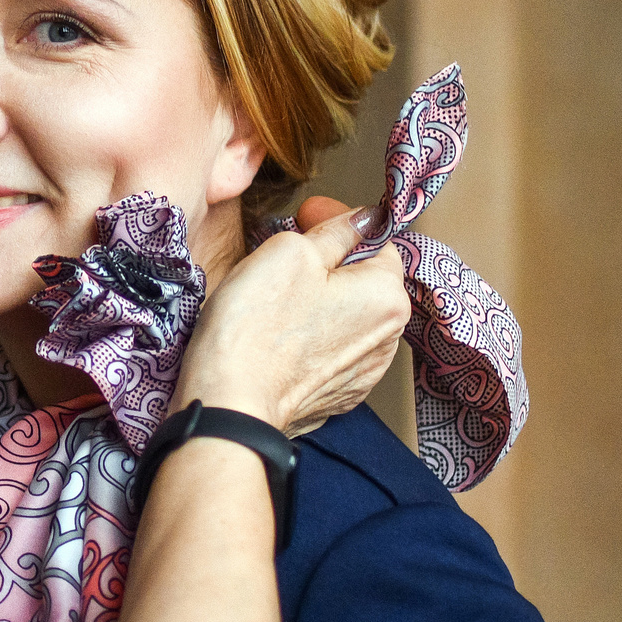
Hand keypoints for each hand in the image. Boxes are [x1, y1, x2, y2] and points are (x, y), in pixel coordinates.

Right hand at [176, 198, 408, 436]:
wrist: (232, 403)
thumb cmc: (258, 326)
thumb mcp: (291, 252)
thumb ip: (336, 230)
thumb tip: (359, 219)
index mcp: (387, 296)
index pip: (377, 241)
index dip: (338, 223)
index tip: (305, 217)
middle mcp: (389, 337)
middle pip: (364, 282)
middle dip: (330, 264)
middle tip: (284, 257)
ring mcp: (365, 372)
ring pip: (347, 318)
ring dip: (321, 302)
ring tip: (278, 300)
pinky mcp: (338, 395)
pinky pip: (332, 352)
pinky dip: (313, 337)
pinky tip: (281, 335)